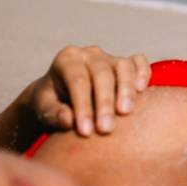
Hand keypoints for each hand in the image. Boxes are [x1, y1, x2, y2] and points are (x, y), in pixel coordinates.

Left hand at [24, 45, 150, 136]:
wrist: (60, 94)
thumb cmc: (52, 102)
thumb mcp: (43, 108)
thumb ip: (53, 113)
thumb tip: (69, 119)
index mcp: (66, 59)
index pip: (78, 81)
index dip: (83, 106)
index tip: (85, 131)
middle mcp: (90, 54)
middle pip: (102, 74)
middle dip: (105, 102)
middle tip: (106, 128)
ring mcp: (110, 56)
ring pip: (123, 66)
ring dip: (126, 90)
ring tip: (125, 112)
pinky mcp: (126, 62)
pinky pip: (139, 62)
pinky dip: (143, 74)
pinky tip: (142, 91)